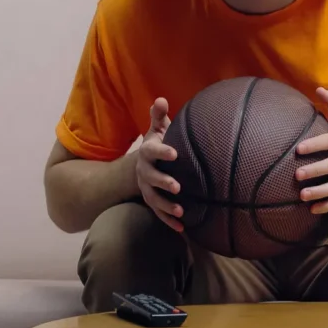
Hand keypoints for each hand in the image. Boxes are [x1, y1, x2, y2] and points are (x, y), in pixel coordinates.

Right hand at [135, 97, 183, 231]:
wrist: (144, 165)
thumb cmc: (158, 145)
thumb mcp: (157, 130)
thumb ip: (158, 117)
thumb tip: (161, 99)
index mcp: (147, 153)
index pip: (153, 151)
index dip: (163, 152)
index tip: (175, 154)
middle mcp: (144, 172)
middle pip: (151, 178)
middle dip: (163, 182)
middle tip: (177, 186)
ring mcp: (147, 189)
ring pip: (154, 200)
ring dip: (167, 206)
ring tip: (181, 210)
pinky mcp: (152, 203)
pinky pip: (159, 214)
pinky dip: (170, 221)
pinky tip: (183, 228)